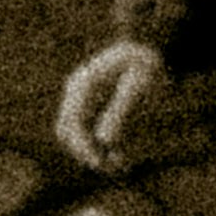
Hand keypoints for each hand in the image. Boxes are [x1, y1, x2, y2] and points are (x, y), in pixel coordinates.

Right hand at [60, 37, 167, 175]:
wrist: (149, 47)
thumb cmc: (146, 65)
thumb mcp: (139, 85)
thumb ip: (120, 111)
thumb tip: (103, 140)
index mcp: (84, 85)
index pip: (72, 122)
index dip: (83, 146)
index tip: (101, 164)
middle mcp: (77, 92)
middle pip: (67, 129)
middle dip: (85, 152)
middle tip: (111, 168)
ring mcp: (82, 98)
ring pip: (75, 132)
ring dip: (92, 150)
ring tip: (119, 165)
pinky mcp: (92, 104)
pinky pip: (86, 128)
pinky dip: (98, 145)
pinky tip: (120, 154)